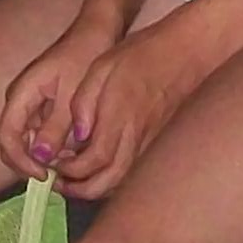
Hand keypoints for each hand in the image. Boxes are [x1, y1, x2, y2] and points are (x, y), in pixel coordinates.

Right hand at [0, 15, 125, 181]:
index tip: (45, 175)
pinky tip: (71, 150)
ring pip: (26, 140)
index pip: (6, 137)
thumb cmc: (84, 57)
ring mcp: (29, 102)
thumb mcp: (72, 95)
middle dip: (31, 162)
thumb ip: (56, 127)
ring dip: (42, 156)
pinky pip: (39, 131)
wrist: (96, 32)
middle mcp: (20, 100)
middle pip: (12, 142)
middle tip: (58, 176)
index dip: (21, 162)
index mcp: (21, 94)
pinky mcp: (42, 105)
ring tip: (68, 164)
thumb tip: (41, 157)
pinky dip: (51, 145)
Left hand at [49, 20, 214, 198]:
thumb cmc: (142, 55)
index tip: (55, 165)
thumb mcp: (102, 66)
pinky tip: (101, 169)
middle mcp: (136, 137)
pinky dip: (113, 180)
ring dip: (96, 188)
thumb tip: (78, 136)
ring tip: (76, 179)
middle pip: (108, 182)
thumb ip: (84, 102)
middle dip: (80, 190)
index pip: (94, 161)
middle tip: (60, 182)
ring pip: (122, 182)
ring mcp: (150, 143)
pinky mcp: (158, 143)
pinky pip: (133, 172)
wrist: (187, 52)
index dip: (71, 171)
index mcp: (119, 117)